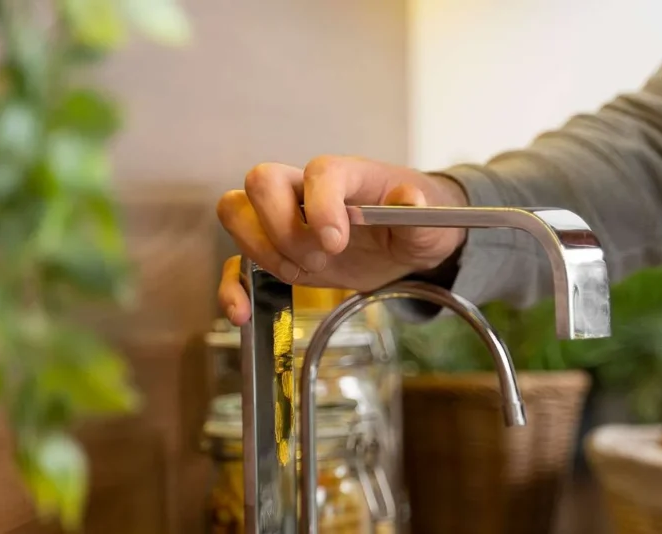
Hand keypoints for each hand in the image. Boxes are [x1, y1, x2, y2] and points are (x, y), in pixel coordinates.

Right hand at [216, 155, 467, 325]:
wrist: (407, 243)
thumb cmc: (415, 223)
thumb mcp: (429, 222)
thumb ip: (416, 212)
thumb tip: (408, 198)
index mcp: (347, 175)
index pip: (319, 172)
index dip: (321, 204)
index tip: (337, 242)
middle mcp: (307, 189)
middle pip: (261, 181)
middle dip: (283, 228)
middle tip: (321, 258)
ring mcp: (285, 219)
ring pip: (237, 212)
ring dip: (262, 251)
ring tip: (303, 273)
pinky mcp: (278, 253)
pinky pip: (236, 263)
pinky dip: (232, 287)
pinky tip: (244, 313)